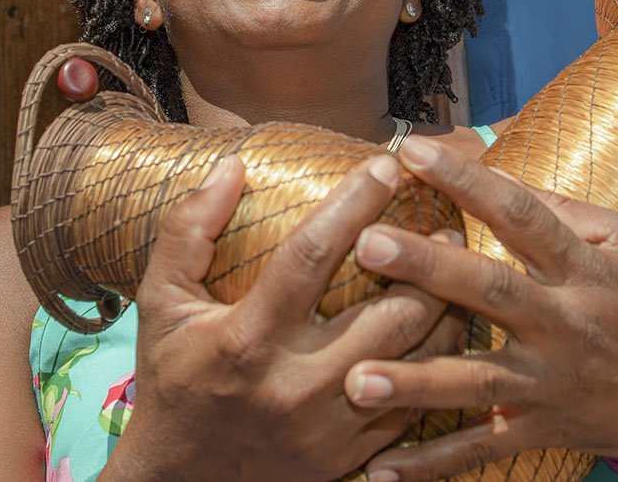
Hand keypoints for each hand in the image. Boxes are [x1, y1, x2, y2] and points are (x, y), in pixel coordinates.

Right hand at [100, 154, 465, 481]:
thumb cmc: (174, 381)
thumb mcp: (161, 305)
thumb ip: (187, 231)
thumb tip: (232, 165)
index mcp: (246, 339)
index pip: (312, 254)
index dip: (354, 202)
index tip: (386, 165)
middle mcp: (294, 385)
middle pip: (390, 313)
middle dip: (428, 263)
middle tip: (447, 226)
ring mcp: (328, 427)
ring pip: (418, 360)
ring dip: (446, 310)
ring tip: (457, 272)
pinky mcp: (349, 455)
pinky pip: (414, 403)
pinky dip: (438, 362)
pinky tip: (446, 328)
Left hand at [343, 137, 617, 480]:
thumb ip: (570, 214)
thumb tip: (504, 180)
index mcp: (586, 270)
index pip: (524, 215)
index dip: (471, 181)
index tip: (416, 149)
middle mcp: (565, 325)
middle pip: (491, 292)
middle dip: (429, 268)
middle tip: (368, 243)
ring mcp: (551, 384)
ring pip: (477, 382)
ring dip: (416, 383)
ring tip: (355, 379)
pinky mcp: (543, 429)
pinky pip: (483, 450)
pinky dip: (433, 465)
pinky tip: (379, 470)